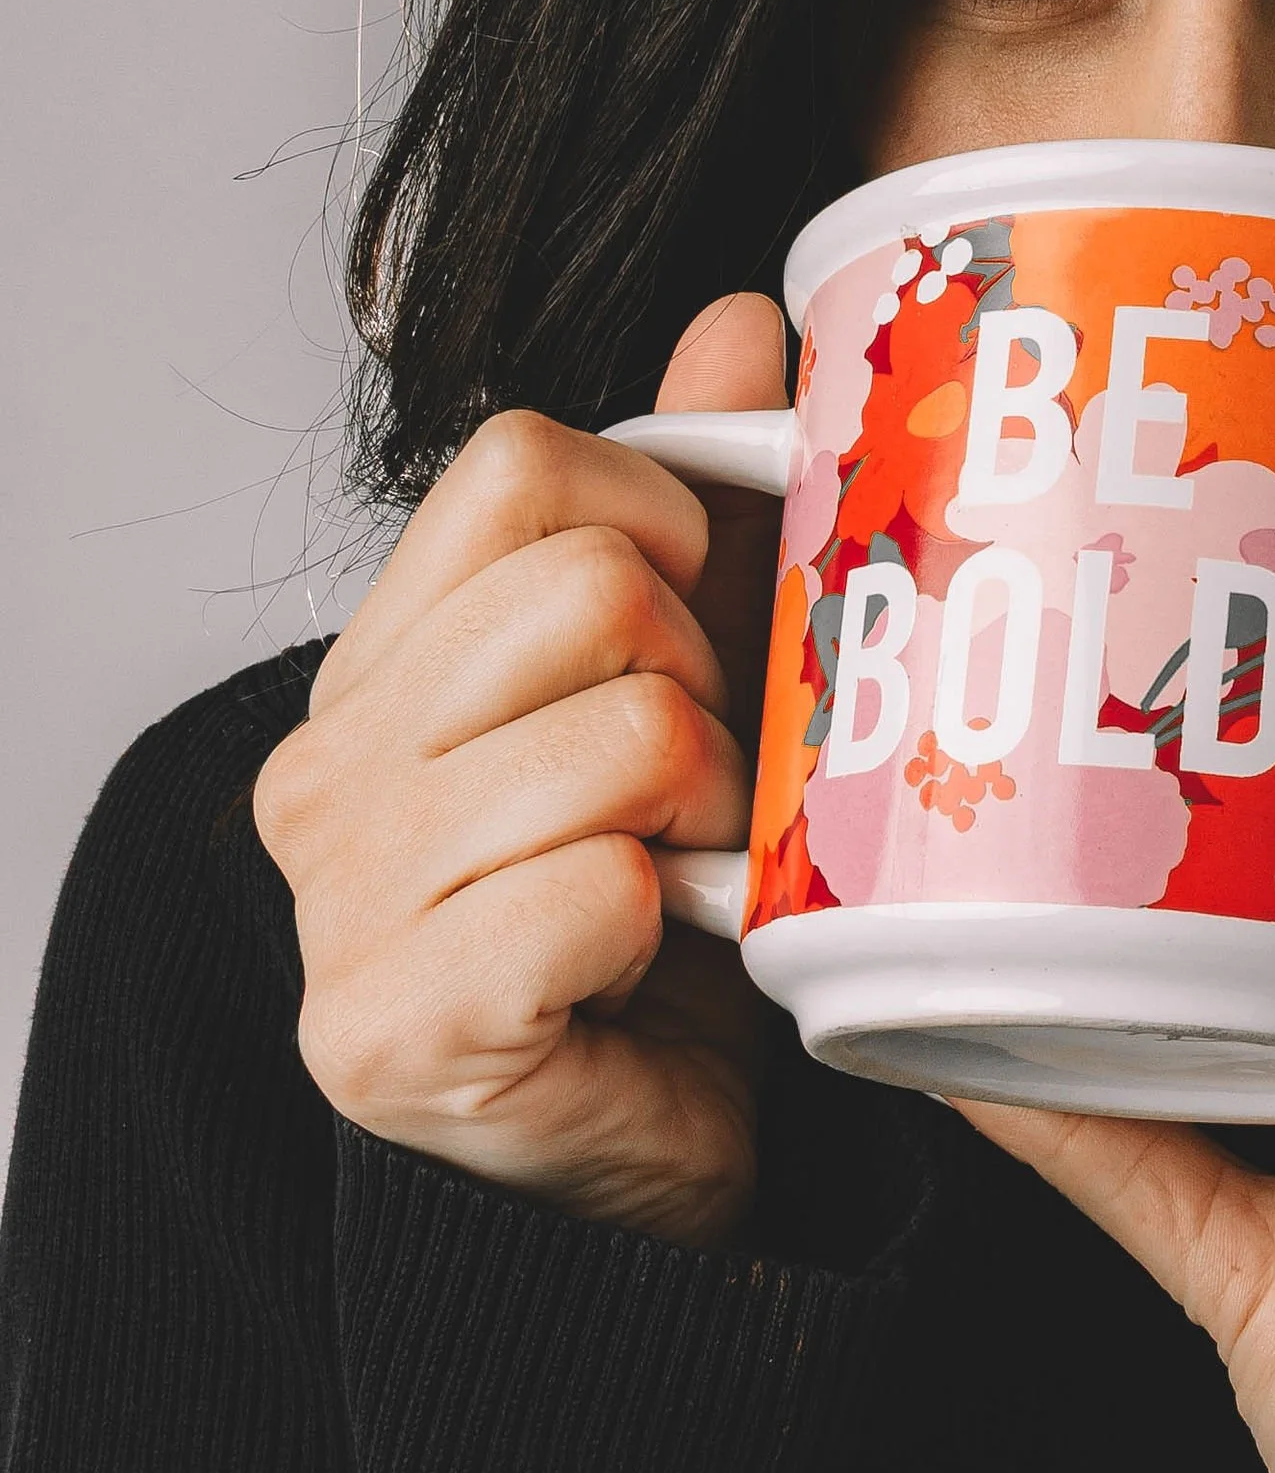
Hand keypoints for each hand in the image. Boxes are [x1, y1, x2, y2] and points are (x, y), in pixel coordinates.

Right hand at [254, 295, 789, 1249]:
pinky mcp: (394, 1029)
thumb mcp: (689, 676)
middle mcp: (326, 765)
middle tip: (709, 789)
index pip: (523, 463)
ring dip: (711, 813)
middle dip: (705, 683)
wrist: (654, 1153)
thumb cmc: (667, 913)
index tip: (701, 625)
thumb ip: (694, 498)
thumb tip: (750, 319)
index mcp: (382, 658)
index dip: (664, 520)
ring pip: (622, 735)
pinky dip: (674, 922)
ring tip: (696, 879)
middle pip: (590, 588)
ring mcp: (340, 902)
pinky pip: (598, 889)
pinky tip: (659, 964)